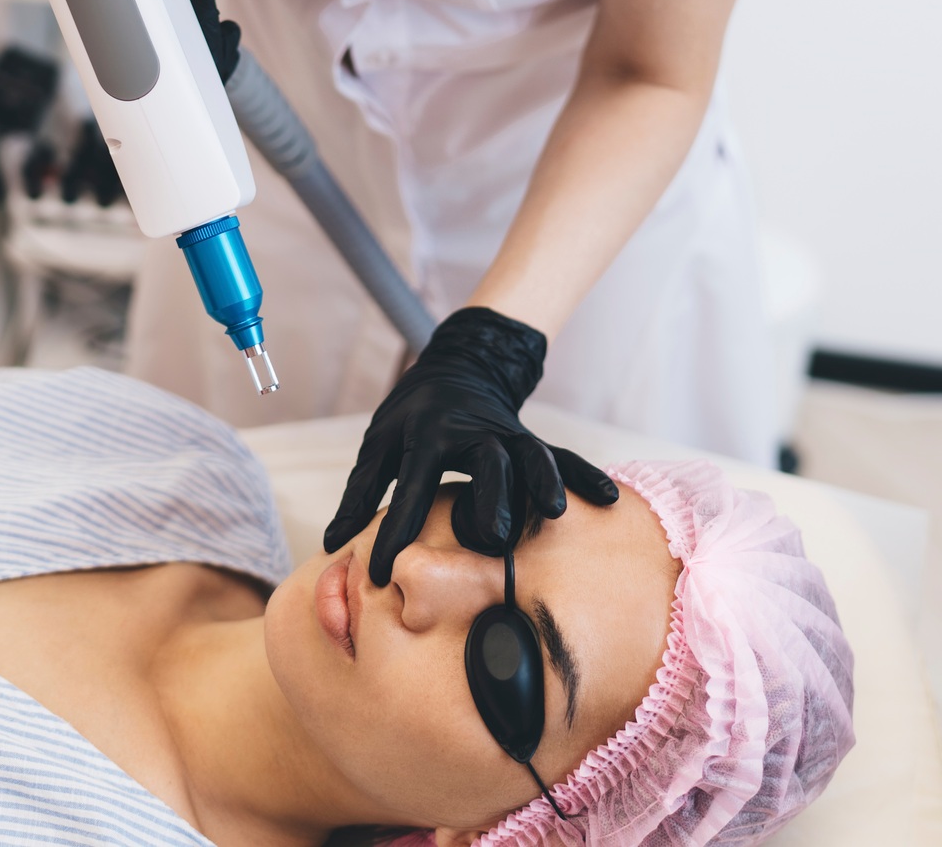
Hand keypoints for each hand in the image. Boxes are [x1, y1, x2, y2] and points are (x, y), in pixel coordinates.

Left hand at [324, 307, 619, 584]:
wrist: (458, 368)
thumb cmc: (412, 415)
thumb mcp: (379, 445)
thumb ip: (360, 492)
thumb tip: (333, 544)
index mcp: (426, 436)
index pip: (409, 487)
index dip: (394, 531)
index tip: (383, 574)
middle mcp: (472, 433)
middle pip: (485, 464)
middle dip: (488, 498)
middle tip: (490, 538)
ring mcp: (507, 436)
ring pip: (530, 456)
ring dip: (543, 482)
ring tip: (554, 512)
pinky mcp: (530, 441)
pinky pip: (561, 456)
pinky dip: (584, 474)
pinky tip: (608, 498)